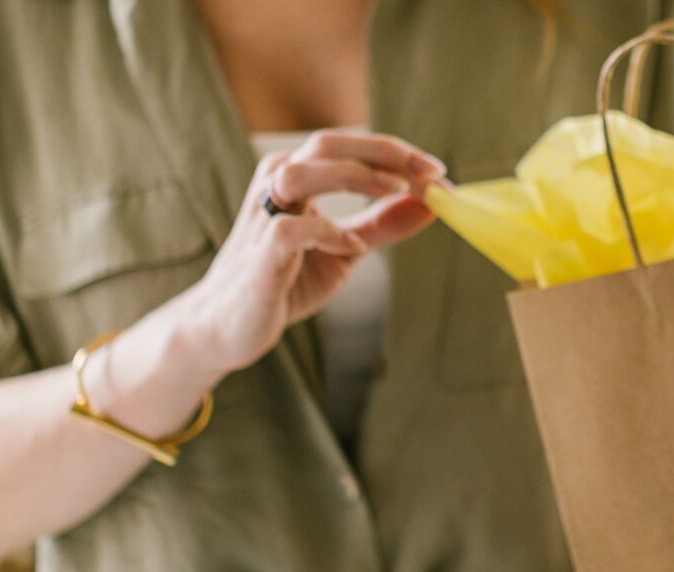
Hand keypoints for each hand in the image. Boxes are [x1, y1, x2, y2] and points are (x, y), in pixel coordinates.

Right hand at [177, 131, 442, 379]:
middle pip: (328, 144)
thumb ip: (383, 225)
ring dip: (354, 176)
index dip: (398, 154)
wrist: (233, 325)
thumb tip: (430, 205)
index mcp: (297, 175)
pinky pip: (289, 230)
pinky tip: (353, 246)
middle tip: (431, 173)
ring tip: (397, 192)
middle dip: (384, 153)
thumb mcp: (345, 249)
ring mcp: (263, 217)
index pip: (350, 147)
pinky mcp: (259, 255)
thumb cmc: (287, 280)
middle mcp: (276, 184)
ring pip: (302, 172)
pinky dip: (325, 232)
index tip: (440, 173)